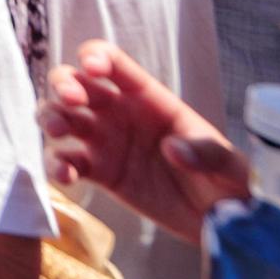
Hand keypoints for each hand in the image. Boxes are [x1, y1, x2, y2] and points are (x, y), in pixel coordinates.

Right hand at [38, 39, 247, 243]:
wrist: (222, 221)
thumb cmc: (229, 181)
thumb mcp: (229, 165)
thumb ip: (205, 152)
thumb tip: (173, 148)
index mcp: (148, 97)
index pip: (113, 63)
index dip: (96, 57)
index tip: (92, 68)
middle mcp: (119, 113)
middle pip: (75, 83)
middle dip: (64, 85)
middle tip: (70, 102)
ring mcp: (105, 143)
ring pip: (61, 117)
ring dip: (50, 118)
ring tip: (58, 134)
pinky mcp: (100, 173)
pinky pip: (67, 161)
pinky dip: (57, 165)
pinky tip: (65, 176)